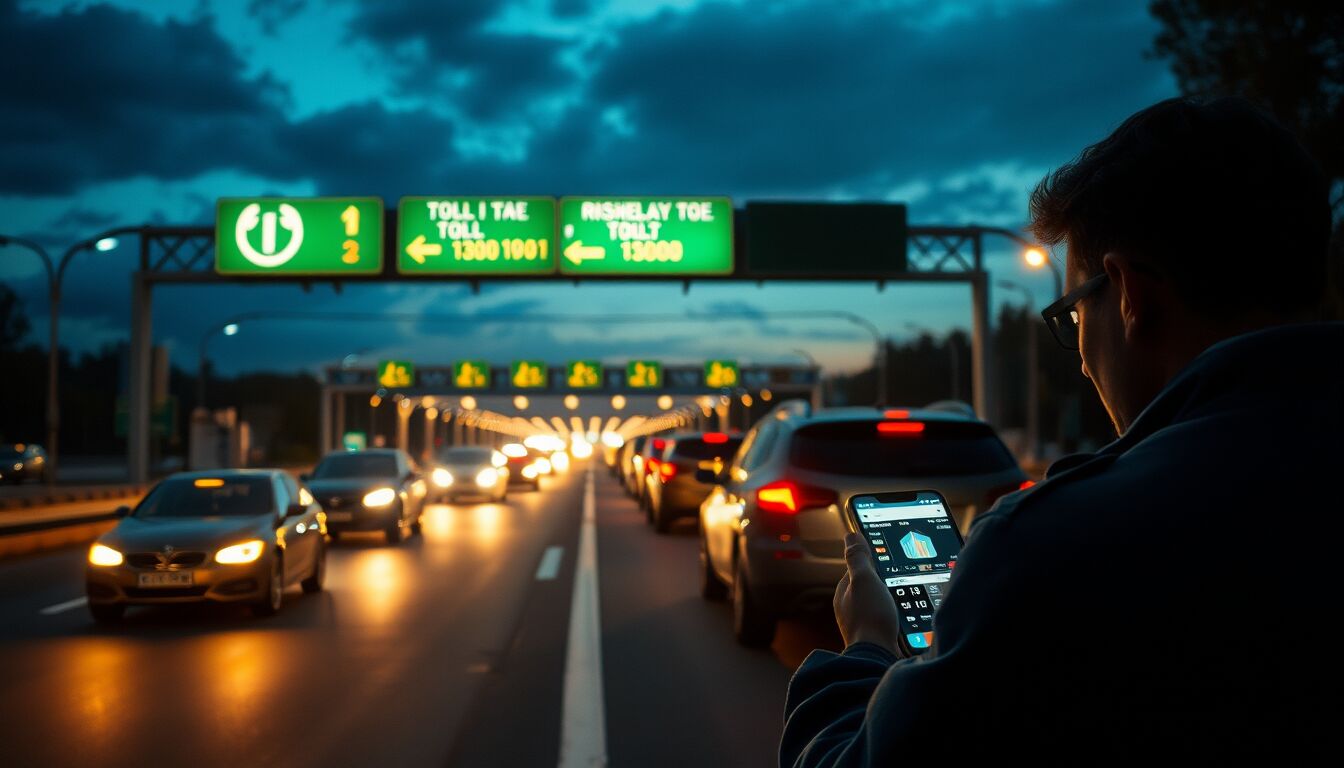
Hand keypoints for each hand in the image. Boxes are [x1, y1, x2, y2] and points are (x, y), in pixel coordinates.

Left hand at [834, 532, 905, 656]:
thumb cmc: (869, 618)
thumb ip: (858, 558)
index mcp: (844, 593)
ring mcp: (863, 624)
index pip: (857, 569)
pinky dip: (898, 616)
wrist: (877, 658)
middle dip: (885, 582)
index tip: (889, 558)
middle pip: (871, 586)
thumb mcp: (864, 580)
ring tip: (907, 600)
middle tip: (903, 579)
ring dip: (894, 600)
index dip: (873, 561)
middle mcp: (850, 609)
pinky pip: (888, 619)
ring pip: (881, 603)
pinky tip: (908, 618)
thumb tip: (851, 535)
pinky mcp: (876, 637)